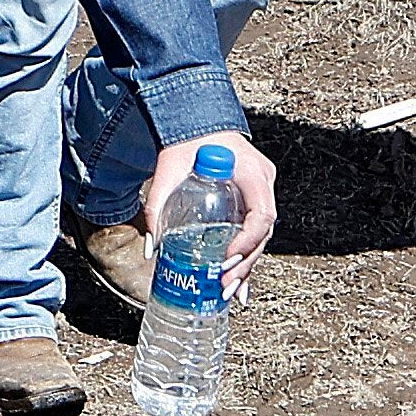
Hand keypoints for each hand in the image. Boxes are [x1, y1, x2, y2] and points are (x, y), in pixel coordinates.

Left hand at [138, 133, 277, 275]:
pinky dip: (245, 257)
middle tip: (225, 286)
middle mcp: (263, 183)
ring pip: (261, 237)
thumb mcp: (168, 171)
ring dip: (246, 266)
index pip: (261, 213)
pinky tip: (238, 282)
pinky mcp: (252, 201)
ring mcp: (262, 192)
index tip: (227, 258)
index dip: (247, 241)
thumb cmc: (186, 143)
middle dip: (245, 264)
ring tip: (229, 292)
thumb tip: (152, 250)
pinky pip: (254, 232)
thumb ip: (157, 206)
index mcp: (251, 172)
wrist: (196, 123)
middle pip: (263, 233)